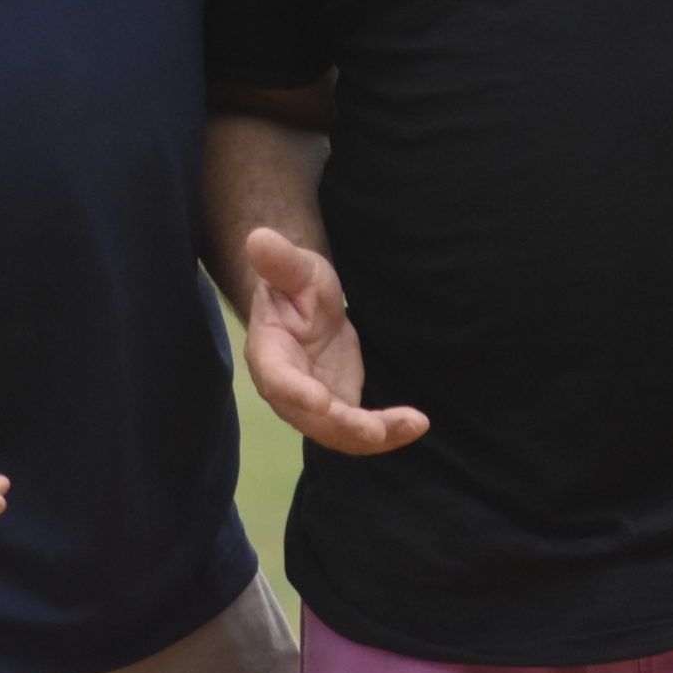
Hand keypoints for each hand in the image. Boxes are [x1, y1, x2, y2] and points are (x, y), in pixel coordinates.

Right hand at [243, 227, 428, 455]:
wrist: (308, 306)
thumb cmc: (296, 283)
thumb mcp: (296, 268)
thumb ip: (281, 260)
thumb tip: (258, 237)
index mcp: (269, 353)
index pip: (279, 379)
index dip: (298, 393)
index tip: (323, 402)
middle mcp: (287, 389)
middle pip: (313, 418)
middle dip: (345, 426)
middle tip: (377, 431)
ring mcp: (313, 405)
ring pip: (340, 432)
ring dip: (376, 435)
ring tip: (412, 424)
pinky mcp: (339, 408)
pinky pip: (361, 429)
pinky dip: (389, 431)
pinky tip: (415, 424)